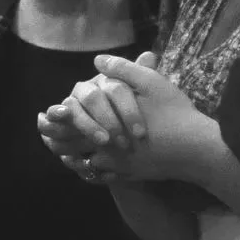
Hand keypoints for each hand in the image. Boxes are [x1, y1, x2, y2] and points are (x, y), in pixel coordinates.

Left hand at [39, 53, 206, 184]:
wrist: (197, 150)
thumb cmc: (175, 113)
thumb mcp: (152, 83)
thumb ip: (123, 70)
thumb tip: (98, 61)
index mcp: (106, 123)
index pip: (71, 122)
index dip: (54, 121)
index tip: (42, 119)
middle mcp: (106, 148)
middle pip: (72, 147)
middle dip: (56, 142)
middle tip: (45, 139)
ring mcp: (117, 166)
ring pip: (85, 165)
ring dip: (72, 158)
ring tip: (63, 153)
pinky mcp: (129, 176)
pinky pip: (102, 178)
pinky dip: (90, 174)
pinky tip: (88, 168)